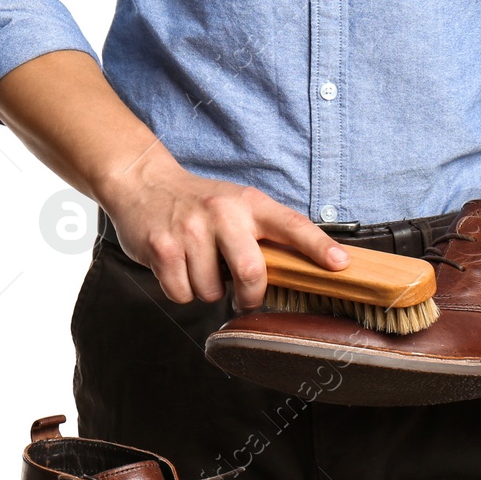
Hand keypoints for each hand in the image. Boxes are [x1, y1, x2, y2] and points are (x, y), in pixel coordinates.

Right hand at [99, 159, 348, 309]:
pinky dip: (181, 290)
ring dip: (207, 291)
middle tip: (244, 297)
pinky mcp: (162, 248)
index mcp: (249, 204)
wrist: (141, 182)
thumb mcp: (236, 205)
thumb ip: (262, 233)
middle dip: (249, 297)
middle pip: (251, 273)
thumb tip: (296, 272)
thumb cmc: (196, 203)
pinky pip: (182, 294)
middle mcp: (222, 214)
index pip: (291, 225)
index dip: (318, 247)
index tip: (339, 265)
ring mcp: (190, 231)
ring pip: (212, 292)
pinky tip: (176, 267)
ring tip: (197, 266)